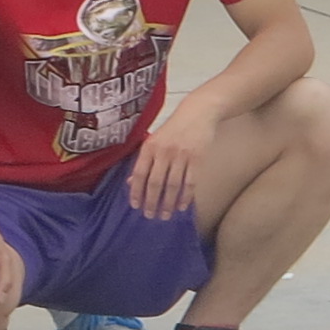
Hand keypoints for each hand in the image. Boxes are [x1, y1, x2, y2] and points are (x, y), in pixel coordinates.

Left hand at [129, 92, 221, 221]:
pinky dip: (185, 196)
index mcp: (149, 146)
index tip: (135, 206)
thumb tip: (131, 182)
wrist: (198, 113)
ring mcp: (181, 156)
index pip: (139, 174)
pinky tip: (182, 206)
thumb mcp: (154, 140)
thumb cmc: (173, 129)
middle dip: (152, 202)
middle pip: (155, 182)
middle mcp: (163, 151)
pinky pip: (190, 182)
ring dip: (168, 203)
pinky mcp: (197, 159)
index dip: (136, 191)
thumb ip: (143, 161)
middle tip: (150, 216)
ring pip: (172, 185)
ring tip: (165, 216)